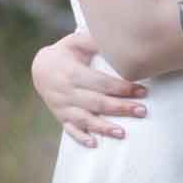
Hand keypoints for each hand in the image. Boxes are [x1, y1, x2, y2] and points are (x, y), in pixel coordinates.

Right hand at [31, 29, 147, 146]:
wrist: (40, 68)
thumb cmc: (65, 53)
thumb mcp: (75, 42)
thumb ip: (93, 40)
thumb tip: (115, 37)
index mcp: (72, 73)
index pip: (101, 83)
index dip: (122, 88)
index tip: (142, 91)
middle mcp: (67, 92)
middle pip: (97, 103)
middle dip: (120, 108)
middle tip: (142, 111)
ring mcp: (62, 107)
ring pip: (85, 120)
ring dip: (104, 127)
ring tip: (123, 133)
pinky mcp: (60, 117)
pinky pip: (70, 130)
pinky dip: (81, 138)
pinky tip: (94, 144)